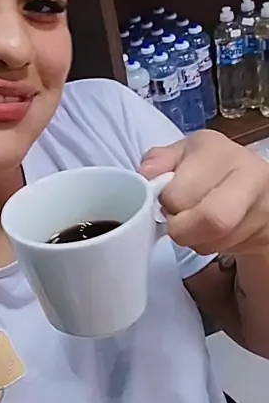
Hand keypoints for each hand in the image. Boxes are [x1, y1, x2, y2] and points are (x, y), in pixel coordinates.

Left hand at [139, 130, 268, 256]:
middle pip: (212, 220)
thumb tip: (146, 174)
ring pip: (215, 242)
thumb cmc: (208, 168)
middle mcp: (249, 175)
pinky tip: (207, 231)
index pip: (181, 193)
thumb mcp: (181, 155)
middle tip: (176, 221)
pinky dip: (208, 246)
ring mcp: (262, 206)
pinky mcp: (263, 232)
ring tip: (192, 223)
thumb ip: (159, 161)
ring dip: (194, 240)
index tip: (164, 198)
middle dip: (182, 229)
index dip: (166, 203)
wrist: (254, 187)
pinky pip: (227, 250)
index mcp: (219, 152)